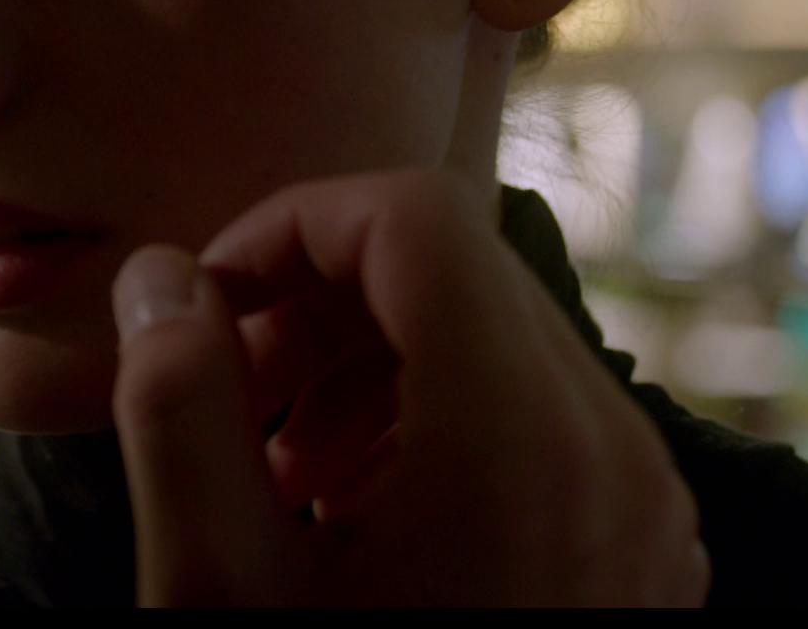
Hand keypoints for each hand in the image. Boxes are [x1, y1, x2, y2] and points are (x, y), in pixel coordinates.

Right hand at [110, 169, 708, 605]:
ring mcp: (642, 500)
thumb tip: (165, 276)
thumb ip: (177, 408)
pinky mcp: (641, 544)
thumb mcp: (216, 589)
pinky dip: (438, 415)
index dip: (287, 227)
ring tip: (281, 458)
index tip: (206, 308)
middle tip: (226, 386)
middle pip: (456, 266)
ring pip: (499, 332)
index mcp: (519, 437)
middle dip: (317, 296)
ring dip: (371, 355)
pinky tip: (357, 504)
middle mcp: (611, 446)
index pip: (412, 217)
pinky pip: (541, 413)